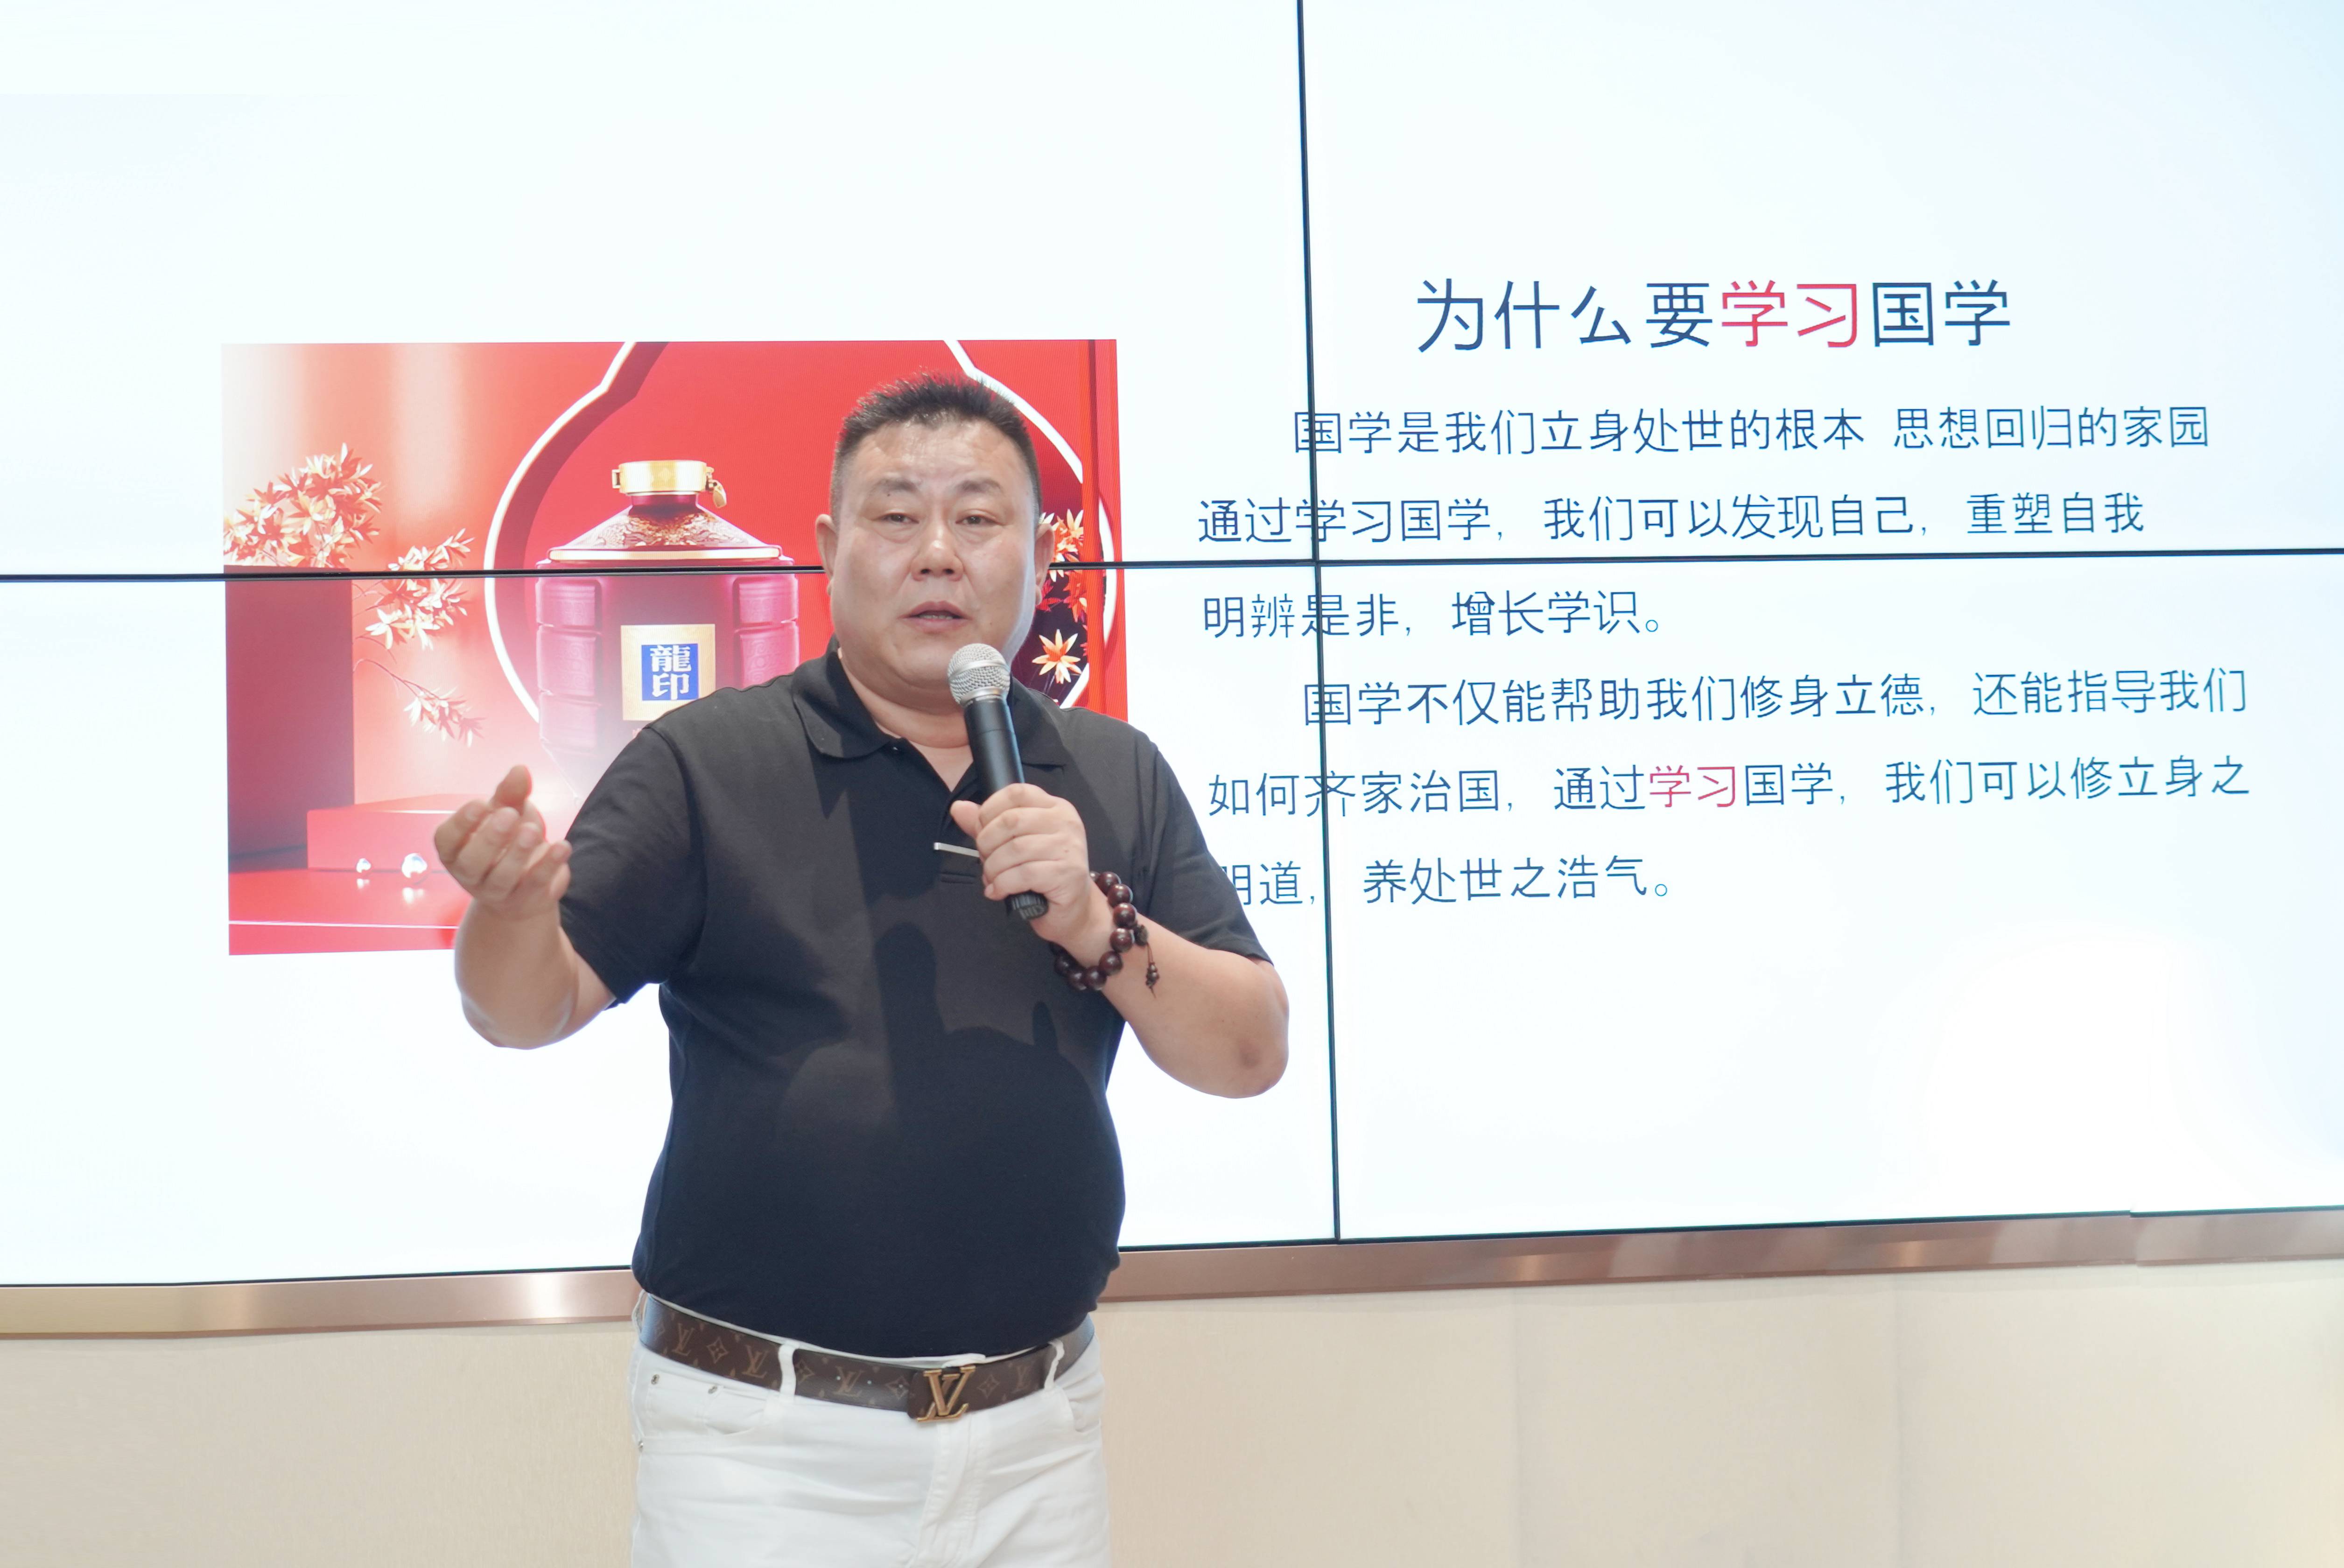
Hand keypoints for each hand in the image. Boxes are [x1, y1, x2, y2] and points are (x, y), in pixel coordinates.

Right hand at [434, 764, 572, 921]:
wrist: (527, 889)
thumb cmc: (509, 841)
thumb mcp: (507, 813)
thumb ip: (510, 794)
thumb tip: (520, 769)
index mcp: (456, 851)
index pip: (446, 840)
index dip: (460, 823)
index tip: (480, 803)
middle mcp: (470, 875)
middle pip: (471, 863)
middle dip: (489, 839)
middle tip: (509, 815)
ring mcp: (497, 893)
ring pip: (502, 878)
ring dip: (518, 853)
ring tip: (533, 830)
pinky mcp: (526, 901)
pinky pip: (535, 885)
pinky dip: (549, 865)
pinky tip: (563, 846)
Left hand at [948, 784, 1109, 952]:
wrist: (1072, 910)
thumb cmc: (1042, 874)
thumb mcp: (1014, 843)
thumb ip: (988, 825)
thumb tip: (958, 808)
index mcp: (1055, 808)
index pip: (1017, 792)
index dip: (990, 810)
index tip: (982, 830)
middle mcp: (1065, 823)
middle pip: (1011, 820)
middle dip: (987, 843)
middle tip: (986, 860)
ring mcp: (1069, 848)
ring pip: (1014, 849)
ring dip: (993, 868)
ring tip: (992, 879)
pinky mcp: (1067, 874)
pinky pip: (1023, 874)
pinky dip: (1002, 885)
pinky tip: (999, 891)